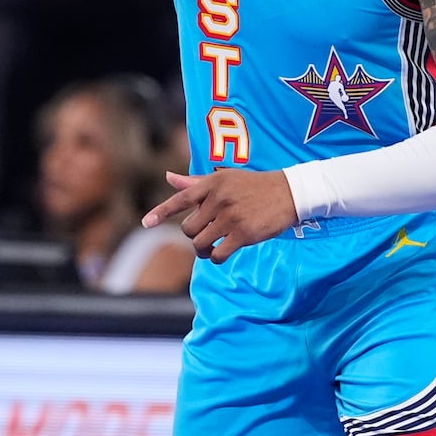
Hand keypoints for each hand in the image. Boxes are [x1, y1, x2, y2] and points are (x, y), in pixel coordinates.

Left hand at [142, 169, 297, 261]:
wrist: (289, 193)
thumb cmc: (253, 185)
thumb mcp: (225, 179)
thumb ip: (195, 182)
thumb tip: (168, 177)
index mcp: (212, 184)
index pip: (180, 199)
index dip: (161, 212)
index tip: (145, 223)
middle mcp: (218, 199)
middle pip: (188, 229)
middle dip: (193, 237)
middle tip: (204, 237)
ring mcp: (231, 217)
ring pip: (200, 243)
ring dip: (203, 250)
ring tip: (211, 248)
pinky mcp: (244, 234)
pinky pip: (219, 254)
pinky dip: (216, 258)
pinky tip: (221, 254)